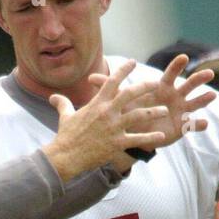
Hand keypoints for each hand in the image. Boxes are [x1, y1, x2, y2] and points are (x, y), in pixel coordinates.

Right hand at [43, 60, 168, 181]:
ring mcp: (113, 128)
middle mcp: (107, 112)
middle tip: (157, 83)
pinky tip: (161, 136)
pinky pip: (137, 139)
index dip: (124, 69)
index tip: (133, 62)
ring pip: (138, 116)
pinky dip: (150, 138)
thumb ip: (63, 104)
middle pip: (130, 94)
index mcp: (97, 103)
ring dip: (153, 112)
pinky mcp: (117, 143)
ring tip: (164, 110)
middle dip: (145, 87)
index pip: (112, 81)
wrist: (65, 156)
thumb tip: (53, 96)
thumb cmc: (66, 136)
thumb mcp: (65, 116)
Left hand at [93, 53, 216, 148]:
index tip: (183, 58)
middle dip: (198, 79)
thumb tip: (89, 78)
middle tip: (209, 73)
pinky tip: (205, 123)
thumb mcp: (121, 100)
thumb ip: (108, 88)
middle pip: (188, 85)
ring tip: (212, 96)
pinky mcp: (182, 126)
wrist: (138, 132)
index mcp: (162, 88)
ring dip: (204, 99)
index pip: (170, 74)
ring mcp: (181, 111)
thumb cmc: (133, 111)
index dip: (176, 67)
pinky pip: (192, 125)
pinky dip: (198, 124)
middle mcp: (175, 96)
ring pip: (195, 103)